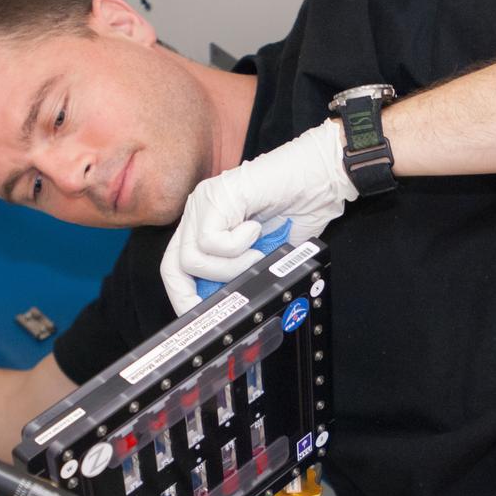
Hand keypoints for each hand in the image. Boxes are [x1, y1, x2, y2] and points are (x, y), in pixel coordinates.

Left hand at [161, 119, 353, 313]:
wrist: (322, 178)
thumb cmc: (300, 210)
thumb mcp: (266, 256)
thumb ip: (242, 275)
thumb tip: (229, 307)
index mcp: (207, 225)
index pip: (176, 267)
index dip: (184, 296)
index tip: (202, 317)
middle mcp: (199, 212)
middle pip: (173, 266)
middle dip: (193, 294)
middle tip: (225, 302)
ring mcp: (205, 202)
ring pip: (193, 258)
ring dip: (230, 268)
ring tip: (257, 255)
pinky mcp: (217, 195)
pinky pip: (211, 241)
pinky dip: (238, 247)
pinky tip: (257, 230)